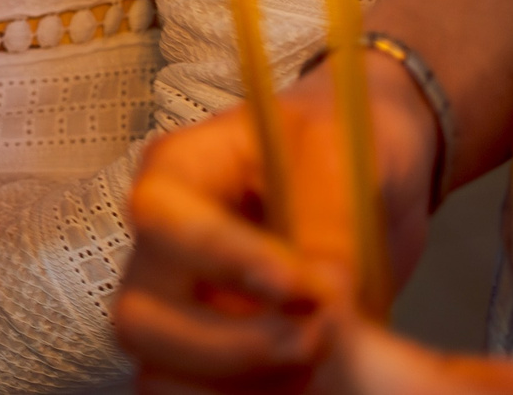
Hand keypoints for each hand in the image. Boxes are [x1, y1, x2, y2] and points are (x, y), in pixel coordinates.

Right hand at [116, 60, 440, 390]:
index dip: (221, 259)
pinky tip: (308, 383)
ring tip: (314, 363)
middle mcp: (164, 249)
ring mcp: (184, 307)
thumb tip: (323, 299)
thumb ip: (326, 223)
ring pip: (160, 374)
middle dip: (225, 345)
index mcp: (176, 176)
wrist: (372, 175)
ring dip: (235, 386)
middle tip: (312, 336)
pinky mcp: (218, 355)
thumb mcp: (340, 155)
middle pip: (139, 317)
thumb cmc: (340, 141)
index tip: (298, 286)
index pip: (160, 222)